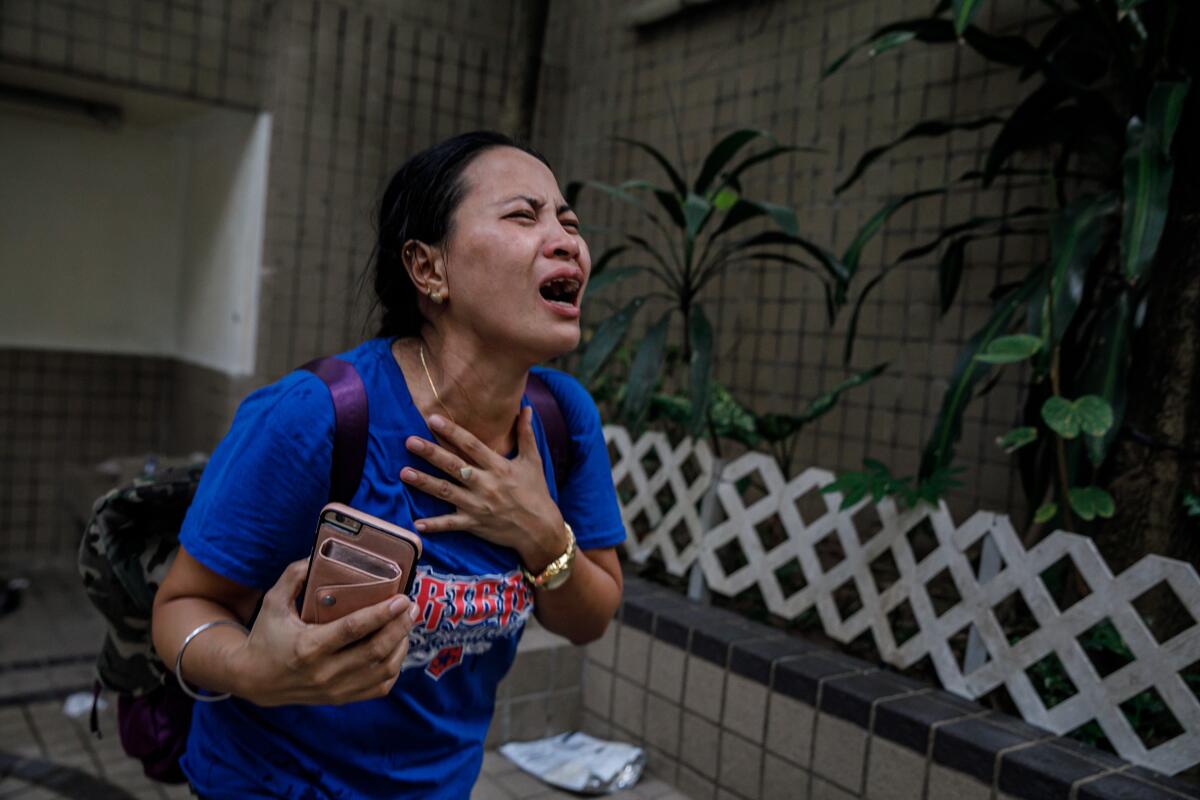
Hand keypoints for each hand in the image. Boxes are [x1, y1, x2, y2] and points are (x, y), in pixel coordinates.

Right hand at [234, 560, 419, 706]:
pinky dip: (394, 666)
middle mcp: (325, 672)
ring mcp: (335, 689)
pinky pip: (380, 687)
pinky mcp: (342, 698)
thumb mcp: (273, 602)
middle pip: (376, 651)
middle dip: (400, 626)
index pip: (353, 630)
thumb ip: (295, 576)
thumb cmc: (266, 635)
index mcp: (308, 647)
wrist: (253, 679)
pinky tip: (396, 647)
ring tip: (407, 622)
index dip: (381, 614)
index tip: (401, 598)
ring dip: (402, 645)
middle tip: (411, 606)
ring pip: (383, 670)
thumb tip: (319, 553)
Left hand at [400, 407, 567, 570]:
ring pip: (446, 492)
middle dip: (430, 453)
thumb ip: (526, 434)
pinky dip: (434, 525)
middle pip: (453, 465)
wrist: (541, 530)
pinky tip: (416, 523)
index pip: (472, 445)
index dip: (452, 431)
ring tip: (404, 473)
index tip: (433, 419)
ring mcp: (478, 505)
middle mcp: (486, 484)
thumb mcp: (533, 461)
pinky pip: (451, 524)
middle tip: (409, 441)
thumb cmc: (537, 492)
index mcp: (499, 467)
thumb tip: (527, 408)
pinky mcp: (474, 524)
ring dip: (424, 483)